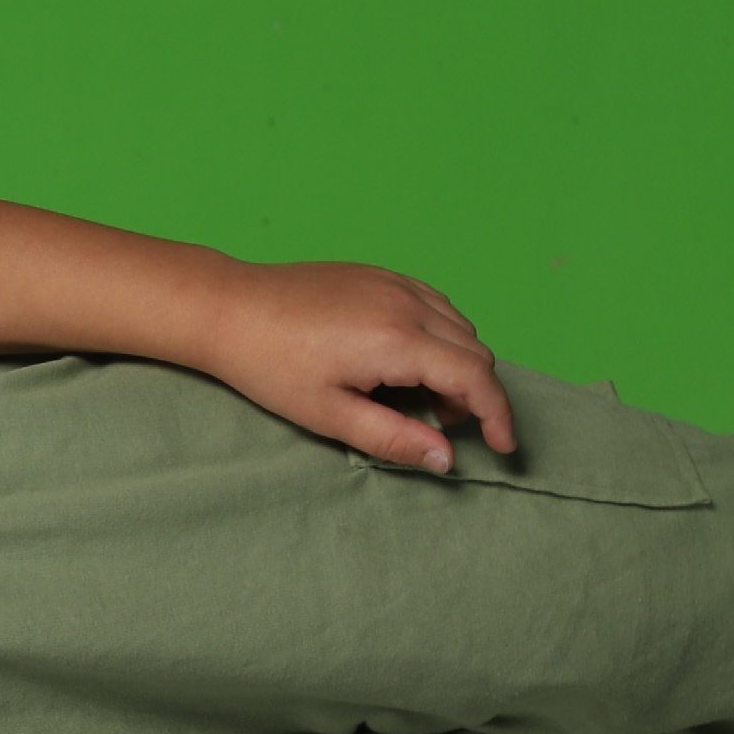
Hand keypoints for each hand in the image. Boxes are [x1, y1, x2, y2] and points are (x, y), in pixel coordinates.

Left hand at [189, 260, 518, 473]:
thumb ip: (393, 438)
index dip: (498, 414)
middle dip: (478, 394)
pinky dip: (441, 336)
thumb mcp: (329, 415)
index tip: (504, 445)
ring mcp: (395, 283)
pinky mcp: (381, 274)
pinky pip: (435, 304)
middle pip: (476, 351)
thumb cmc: (270, 365)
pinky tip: (409, 361)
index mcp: (395, 341)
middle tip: (445, 427)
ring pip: (460, 325)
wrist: (229, 308)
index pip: (475, 377)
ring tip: (422, 399)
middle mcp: (405, 304)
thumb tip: (446, 458)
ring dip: (460, 364)